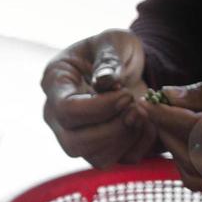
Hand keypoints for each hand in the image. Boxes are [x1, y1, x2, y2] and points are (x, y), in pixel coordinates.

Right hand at [41, 28, 156, 168]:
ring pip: (94, 157)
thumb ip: (108, 59)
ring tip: (141, 112)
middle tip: (136, 107)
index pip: (66, 111)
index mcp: (55, 84)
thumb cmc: (113, 49)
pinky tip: (145, 123)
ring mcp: (76, 136)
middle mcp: (57, 117)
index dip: (98, 109)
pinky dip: (136, 145)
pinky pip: (115, 160)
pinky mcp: (97, 148)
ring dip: (125, 138)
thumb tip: (105, 82)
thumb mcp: (112, 41)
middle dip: (113, 129)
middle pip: (74, 143)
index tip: (126, 94)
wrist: (125, 65)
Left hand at [141, 66, 201, 191]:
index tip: (148, 103)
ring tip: (172, 126)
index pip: (196, 129)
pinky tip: (190, 140)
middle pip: (189, 158)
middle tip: (155, 113)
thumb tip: (168, 95)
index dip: (166, 117)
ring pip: (194, 176)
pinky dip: (192, 163)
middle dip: (166, 136)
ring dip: (176, 153)